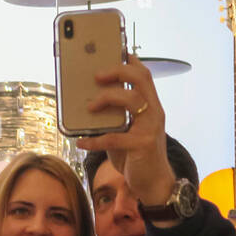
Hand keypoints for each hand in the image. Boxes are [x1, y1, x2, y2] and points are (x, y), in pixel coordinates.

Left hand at [76, 53, 175, 206]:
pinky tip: (82, 142)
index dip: (130, 62)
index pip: (144, 76)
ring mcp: (150, 128)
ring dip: (107, 99)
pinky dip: (95, 140)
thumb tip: (87, 106)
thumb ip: (114, 118)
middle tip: (96, 75)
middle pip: (140, 79)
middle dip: (118, 72)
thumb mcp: (126, 132)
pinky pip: (114, 138)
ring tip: (89, 107)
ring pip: (131, 101)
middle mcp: (154, 113)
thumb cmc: (136, 156)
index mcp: (151, 106)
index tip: (115, 51)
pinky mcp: (142, 145)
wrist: (154, 183)